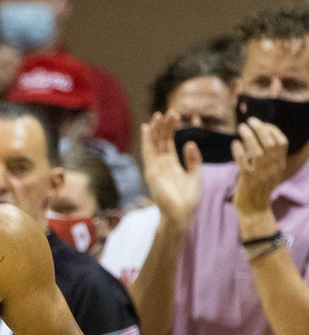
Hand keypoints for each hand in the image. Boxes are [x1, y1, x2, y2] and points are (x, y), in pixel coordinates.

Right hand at [141, 111, 202, 226]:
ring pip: (154, 144)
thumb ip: (193, 159)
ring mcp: (155, 168)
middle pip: (160, 141)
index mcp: (171, 164)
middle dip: (163, 126)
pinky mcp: (152, 172)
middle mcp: (161, 164)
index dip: (170, 129)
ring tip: (158, 115)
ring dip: (156, 129)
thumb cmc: (188, 198)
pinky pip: (149, 152)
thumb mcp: (195, 174)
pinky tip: (148, 128)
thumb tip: (188, 143)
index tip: (174, 116)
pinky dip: (148, 140)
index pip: (168, 143)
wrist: (182, 214)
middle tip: (168, 111)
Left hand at [232, 117, 286, 215]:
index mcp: (279, 165)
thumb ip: (267, 158)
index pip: (281, 142)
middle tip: (250, 121)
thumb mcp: (269, 172)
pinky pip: (244, 164)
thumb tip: (258, 138)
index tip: (261, 124)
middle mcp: (272, 168)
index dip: (272, 130)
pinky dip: (239, 152)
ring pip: (258, 151)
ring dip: (249, 137)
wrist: (254, 210)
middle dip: (260, 129)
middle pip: (270, 143)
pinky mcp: (247, 181)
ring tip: (241, 127)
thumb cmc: (259, 189)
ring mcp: (260, 175)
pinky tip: (234, 144)